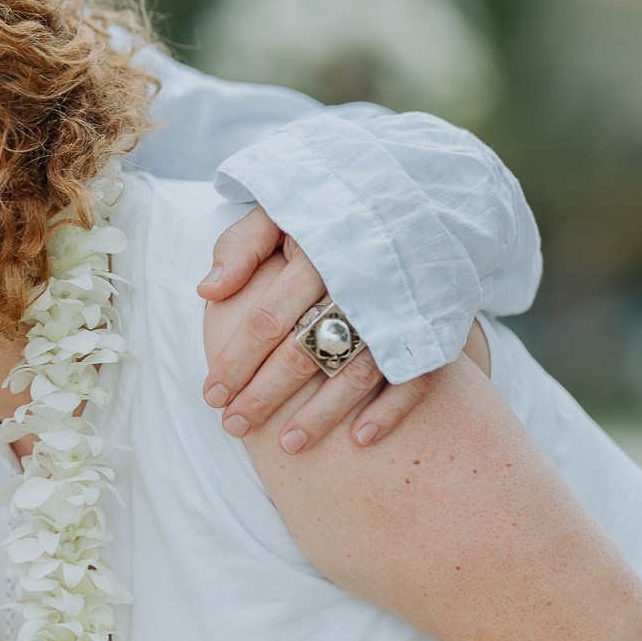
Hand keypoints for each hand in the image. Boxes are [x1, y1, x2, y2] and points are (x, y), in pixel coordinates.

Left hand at [196, 208, 426, 452]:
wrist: (415, 194)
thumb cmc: (330, 210)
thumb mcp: (280, 208)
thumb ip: (241, 246)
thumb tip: (207, 291)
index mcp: (319, 252)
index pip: (266, 320)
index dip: (236, 362)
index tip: (211, 396)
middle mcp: (360, 282)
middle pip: (304, 351)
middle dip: (264, 396)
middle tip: (234, 428)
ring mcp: (401, 307)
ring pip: (357, 372)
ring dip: (322, 415)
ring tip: (288, 446)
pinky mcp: (434, 324)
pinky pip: (416, 376)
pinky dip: (391, 410)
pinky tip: (361, 440)